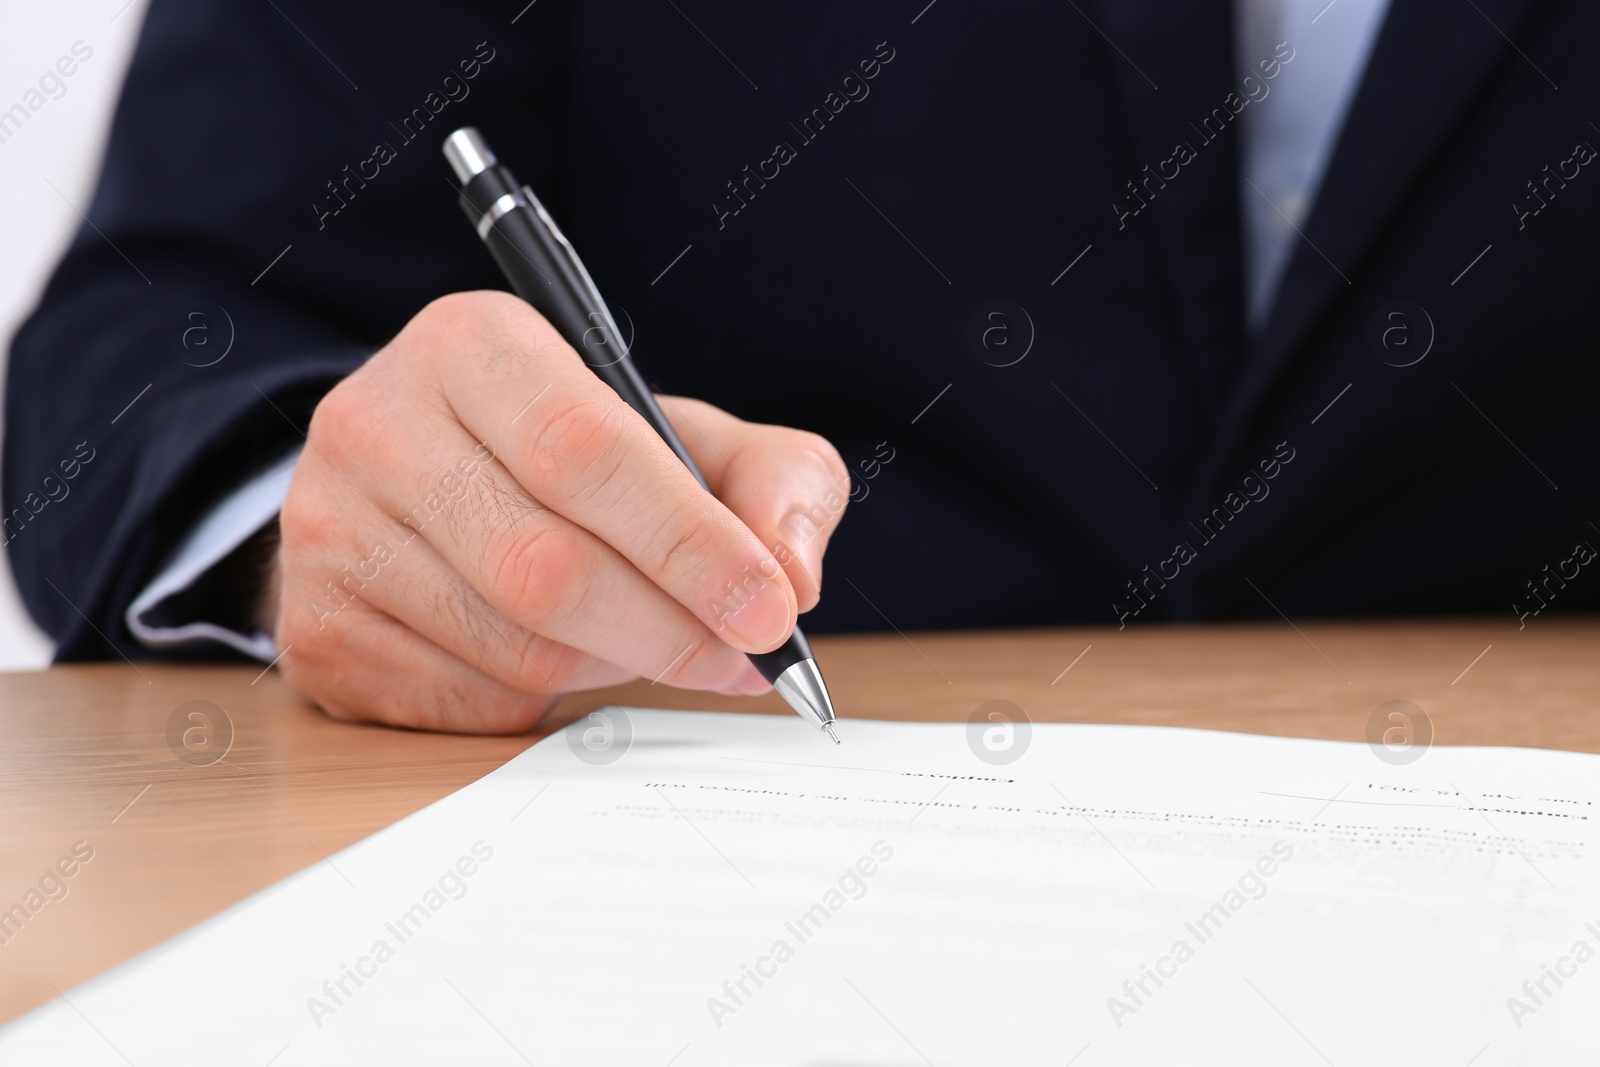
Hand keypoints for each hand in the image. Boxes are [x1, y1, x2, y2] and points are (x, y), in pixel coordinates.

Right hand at [264, 291, 848, 732]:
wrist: (435, 485)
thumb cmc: (582, 459)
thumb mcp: (691, 434)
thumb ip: (775, 478)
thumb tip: (792, 571)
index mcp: (472, 344)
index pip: (585, 450)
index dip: (690, 543)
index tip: (772, 611)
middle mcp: (375, 422)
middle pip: (545, 565)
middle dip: (669, 630)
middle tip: (742, 659)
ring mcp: (327, 528)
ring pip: (510, 645)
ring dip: (612, 666)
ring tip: (649, 640)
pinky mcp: (314, 625)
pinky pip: (463, 701)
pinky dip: (543, 702)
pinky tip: (567, 658)